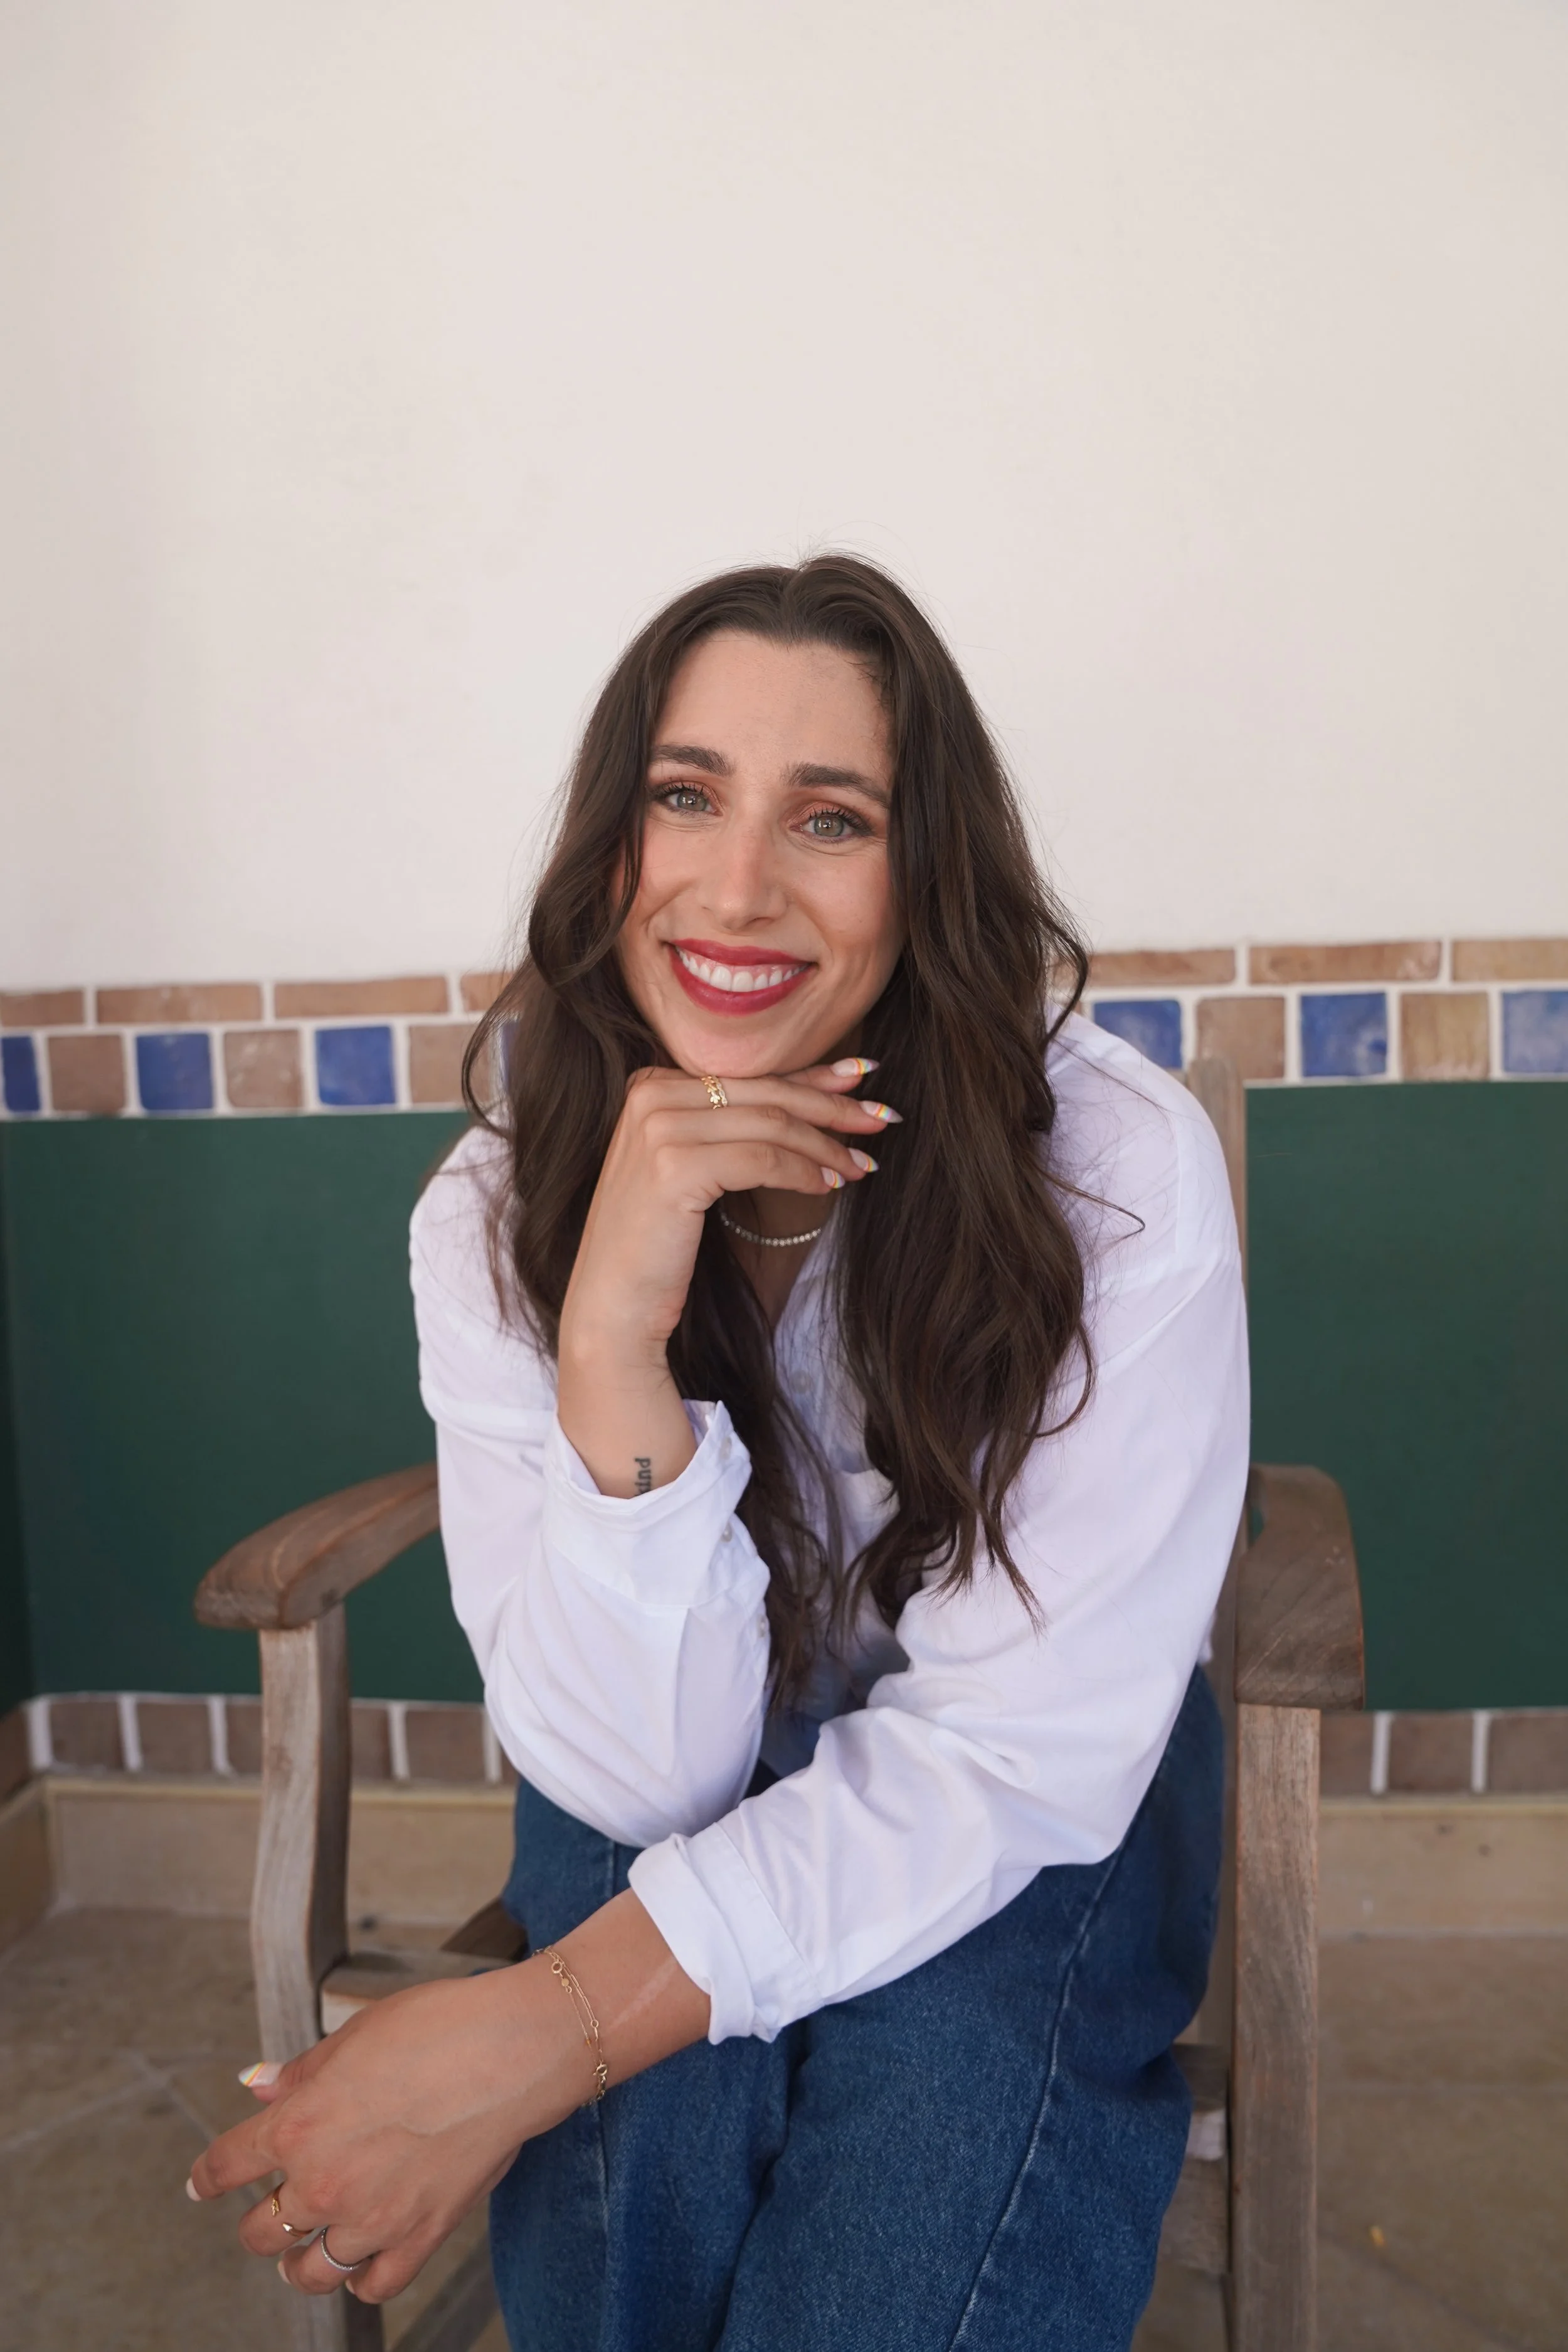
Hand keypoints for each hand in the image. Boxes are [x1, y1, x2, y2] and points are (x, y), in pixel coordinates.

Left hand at [187, 1960, 586, 2304]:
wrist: (512, 2051)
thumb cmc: (440, 2028)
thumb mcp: (354, 2034)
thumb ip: (301, 2072)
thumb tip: (260, 2087)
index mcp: (299, 2125)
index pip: (226, 2166)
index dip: (206, 2177)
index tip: (201, 2184)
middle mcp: (325, 2182)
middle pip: (261, 2232)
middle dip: (258, 2221)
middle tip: (269, 2210)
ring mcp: (372, 2218)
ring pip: (311, 2272)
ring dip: (300, 2262)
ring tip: (303, 2254)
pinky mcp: (420, 2237)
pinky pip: (374, 2287)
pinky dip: (362, 2280)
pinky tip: (362, 2264)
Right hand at [556, 1058, 897, 1495]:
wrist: (613, 1307)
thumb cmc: (658, 1244)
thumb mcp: (694, 1167)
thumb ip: (735, 1124)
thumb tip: (816, 1093)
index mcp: (650, 1085)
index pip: (748, 1074)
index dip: (811, 1076)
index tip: (861, 1075)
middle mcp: (649, 1096)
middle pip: (764, 1093)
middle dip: (831, 1105)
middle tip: (881, 1118)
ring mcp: (658, 1129)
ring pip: (770, 1125)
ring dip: (825, 1147)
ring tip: (861, 1167)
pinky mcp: (673, 1168)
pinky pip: (762, 1159)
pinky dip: (803, 1172)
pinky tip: (829, 1188)